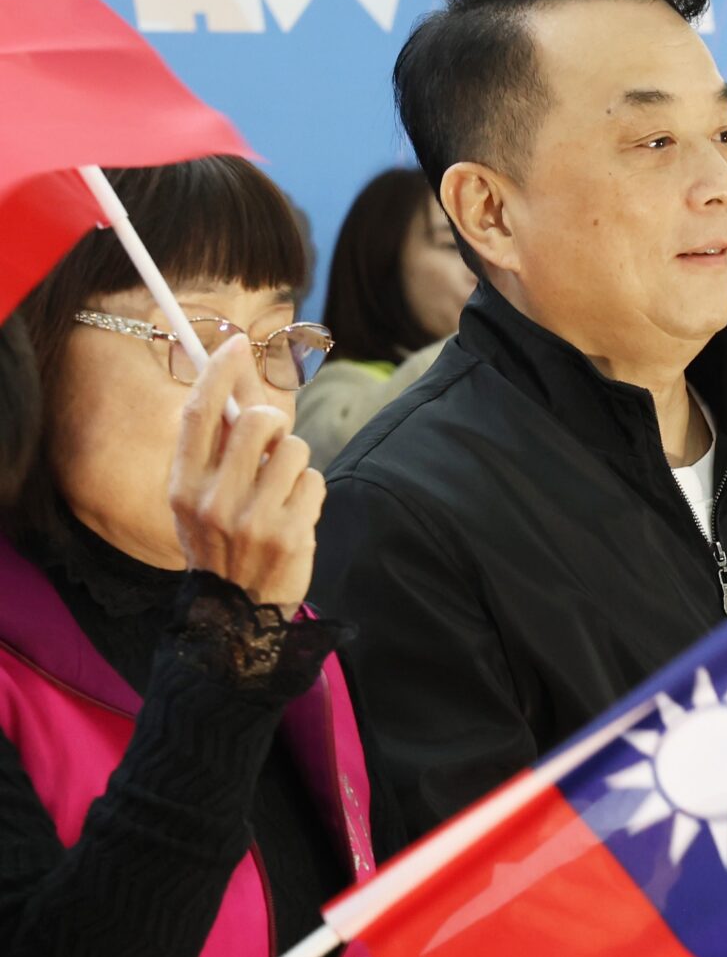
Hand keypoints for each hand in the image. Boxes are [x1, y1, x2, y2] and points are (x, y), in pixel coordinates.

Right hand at [167, 335, 325, 609]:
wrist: (238, 614)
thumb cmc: (224, 543)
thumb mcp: (201, 499)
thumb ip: (216, 450)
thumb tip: (237, 383)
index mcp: (182, 486)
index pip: (199, 414)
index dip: (217, 373)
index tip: (234, 343)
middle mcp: (212, 500)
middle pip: (257, 422)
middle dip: (273, 426)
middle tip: (269, 449)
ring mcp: (251, 519)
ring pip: (293, 448)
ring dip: (294, 464)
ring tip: (280, 494)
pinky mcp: (289, 533)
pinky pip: (314, 480)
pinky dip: (310, 492)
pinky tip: (295, 517)